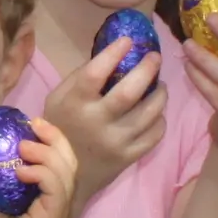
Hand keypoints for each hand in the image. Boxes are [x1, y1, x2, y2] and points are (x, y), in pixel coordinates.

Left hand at [0, 115, 76, 217]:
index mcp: (45, 194)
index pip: (59, 159)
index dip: (50, 137)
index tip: (31, 123)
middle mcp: (57, 199)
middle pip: (69, 159)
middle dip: (55, 137)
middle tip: (35, 124)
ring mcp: (58, 208)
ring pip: (66, 169)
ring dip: (47, 151)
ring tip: (23, 146)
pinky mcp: (54, 217)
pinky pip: (56, 186)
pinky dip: (42, 172)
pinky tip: (21, 171)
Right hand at [38, 38, 163, 201]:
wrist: (62, 177)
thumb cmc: (58, 129)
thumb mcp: (56, 99)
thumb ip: (78, 78)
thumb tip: (111, 56)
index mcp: (75, 104)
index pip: (95, 72)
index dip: (114, 52)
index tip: (127, 41)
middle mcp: (96, 122)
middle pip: (129, 92)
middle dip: (147, 69)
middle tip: (155, 57)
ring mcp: (115, 142)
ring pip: (149, 113)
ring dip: (160, 94)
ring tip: (160, 85)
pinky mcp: (128, 158)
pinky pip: (154, 135)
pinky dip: (160, 120)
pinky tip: (156, 113)